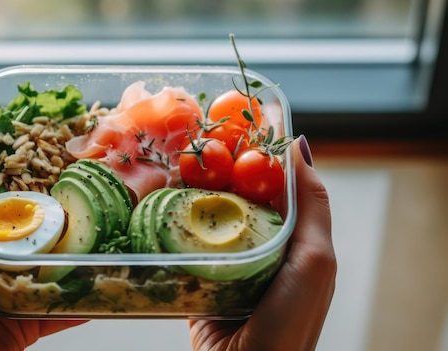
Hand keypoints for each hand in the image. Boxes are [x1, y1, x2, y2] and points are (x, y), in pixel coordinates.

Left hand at [0, 136, 84, 350]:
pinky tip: (102, 287)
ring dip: (75, 260)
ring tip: (105, 240)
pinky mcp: (26, 322)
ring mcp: (10, 293)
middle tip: (90, 199)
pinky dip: (79, 302)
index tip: (50, 160)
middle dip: (57, 221)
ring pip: (49, 270)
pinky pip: (59, 308)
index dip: (20, 183)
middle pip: (30, 236)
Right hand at [189, 135, 336, 350]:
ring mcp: (225, 260)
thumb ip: (312, 205)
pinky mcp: (196, 276)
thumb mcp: (314, 259)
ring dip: (190, 189)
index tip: (234, 118)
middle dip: (216, 165)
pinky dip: (172, 219)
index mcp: (290, 237)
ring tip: (169, 160)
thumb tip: (300, 146)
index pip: (274, 182)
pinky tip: (156, 198)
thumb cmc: (290, 319)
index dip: (256, 151)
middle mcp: (258, 244)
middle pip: (237, 194)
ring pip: (207, 214)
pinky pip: (184, 240)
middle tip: (192, 136)